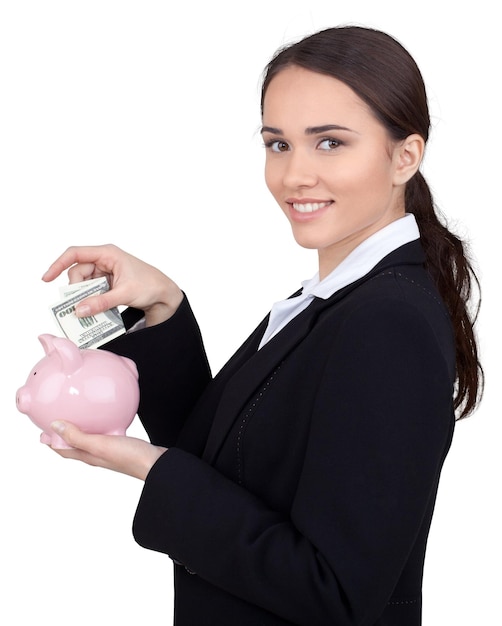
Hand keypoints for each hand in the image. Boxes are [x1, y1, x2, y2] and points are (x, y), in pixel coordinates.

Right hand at [42, 244, 182, 325]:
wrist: (165, 294)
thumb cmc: (150, 286)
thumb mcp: (125, 294)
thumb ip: (101, 302)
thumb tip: (79, 310)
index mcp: (108, 253)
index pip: (76, 254)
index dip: (58, 264)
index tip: (47, 278)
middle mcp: (104, 260)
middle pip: (78, 272)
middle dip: (76, 290)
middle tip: (78, 306)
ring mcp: (106, 272)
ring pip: (84, 284)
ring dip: (84, 297)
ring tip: (89, 310)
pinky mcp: (108, 283)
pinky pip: (92, 291)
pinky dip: (91, 300)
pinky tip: (95, 309)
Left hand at [49, 421, 166, 480]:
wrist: (157, 463)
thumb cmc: (130, 458)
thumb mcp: (100, 445)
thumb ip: (78, 436)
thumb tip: (54, 426)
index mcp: (89, 456)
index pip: (64, 450)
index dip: (51, 442)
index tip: (42, 433)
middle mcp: (97, 454)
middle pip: (75, 445)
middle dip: (64, 436)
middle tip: (56, 423)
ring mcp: (110, 450)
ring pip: (90, 439)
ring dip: (81, 430)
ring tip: (79, 418)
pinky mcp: (122, 444)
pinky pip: (105, 433)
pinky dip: (100, 425)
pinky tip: (108, 417)